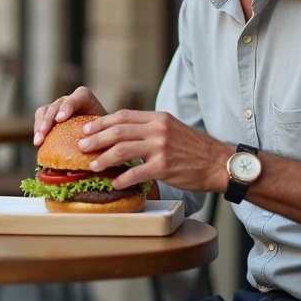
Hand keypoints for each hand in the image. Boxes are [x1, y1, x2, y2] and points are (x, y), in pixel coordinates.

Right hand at [33, 86, 107, 145]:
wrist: (98, 135)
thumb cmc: (104, 133)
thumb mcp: (106, 132)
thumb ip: (102, 137)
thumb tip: (96, 154)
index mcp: (87, 99)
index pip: (78, 96)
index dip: (68, 106)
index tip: (60, 120)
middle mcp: (71, 100)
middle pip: (57, 105)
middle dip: (49, 120)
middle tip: (44, 134)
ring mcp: (58, 108)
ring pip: (45, 110)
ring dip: (40, 126)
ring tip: (38, 142)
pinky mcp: (50, 117)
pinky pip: (40, 119)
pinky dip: (37, 131)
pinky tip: (38, 145)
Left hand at [77, 110, 233, 192]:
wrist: (219, 162)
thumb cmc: (194, 148)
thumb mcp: (172, 128)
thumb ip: (150, 128)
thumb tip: (125, 132)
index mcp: (158, 118)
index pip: (123, 116)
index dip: (102, 123)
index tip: (87, 129)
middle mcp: (158, 129)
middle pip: (118, 131)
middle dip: (96, 139)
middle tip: (81, 147)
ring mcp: (161, 148)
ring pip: (122, 151)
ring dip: (103, 159)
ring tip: (92, 166)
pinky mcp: (164, 167)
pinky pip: (136, 173)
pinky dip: (122, 179)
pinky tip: (114, 184)